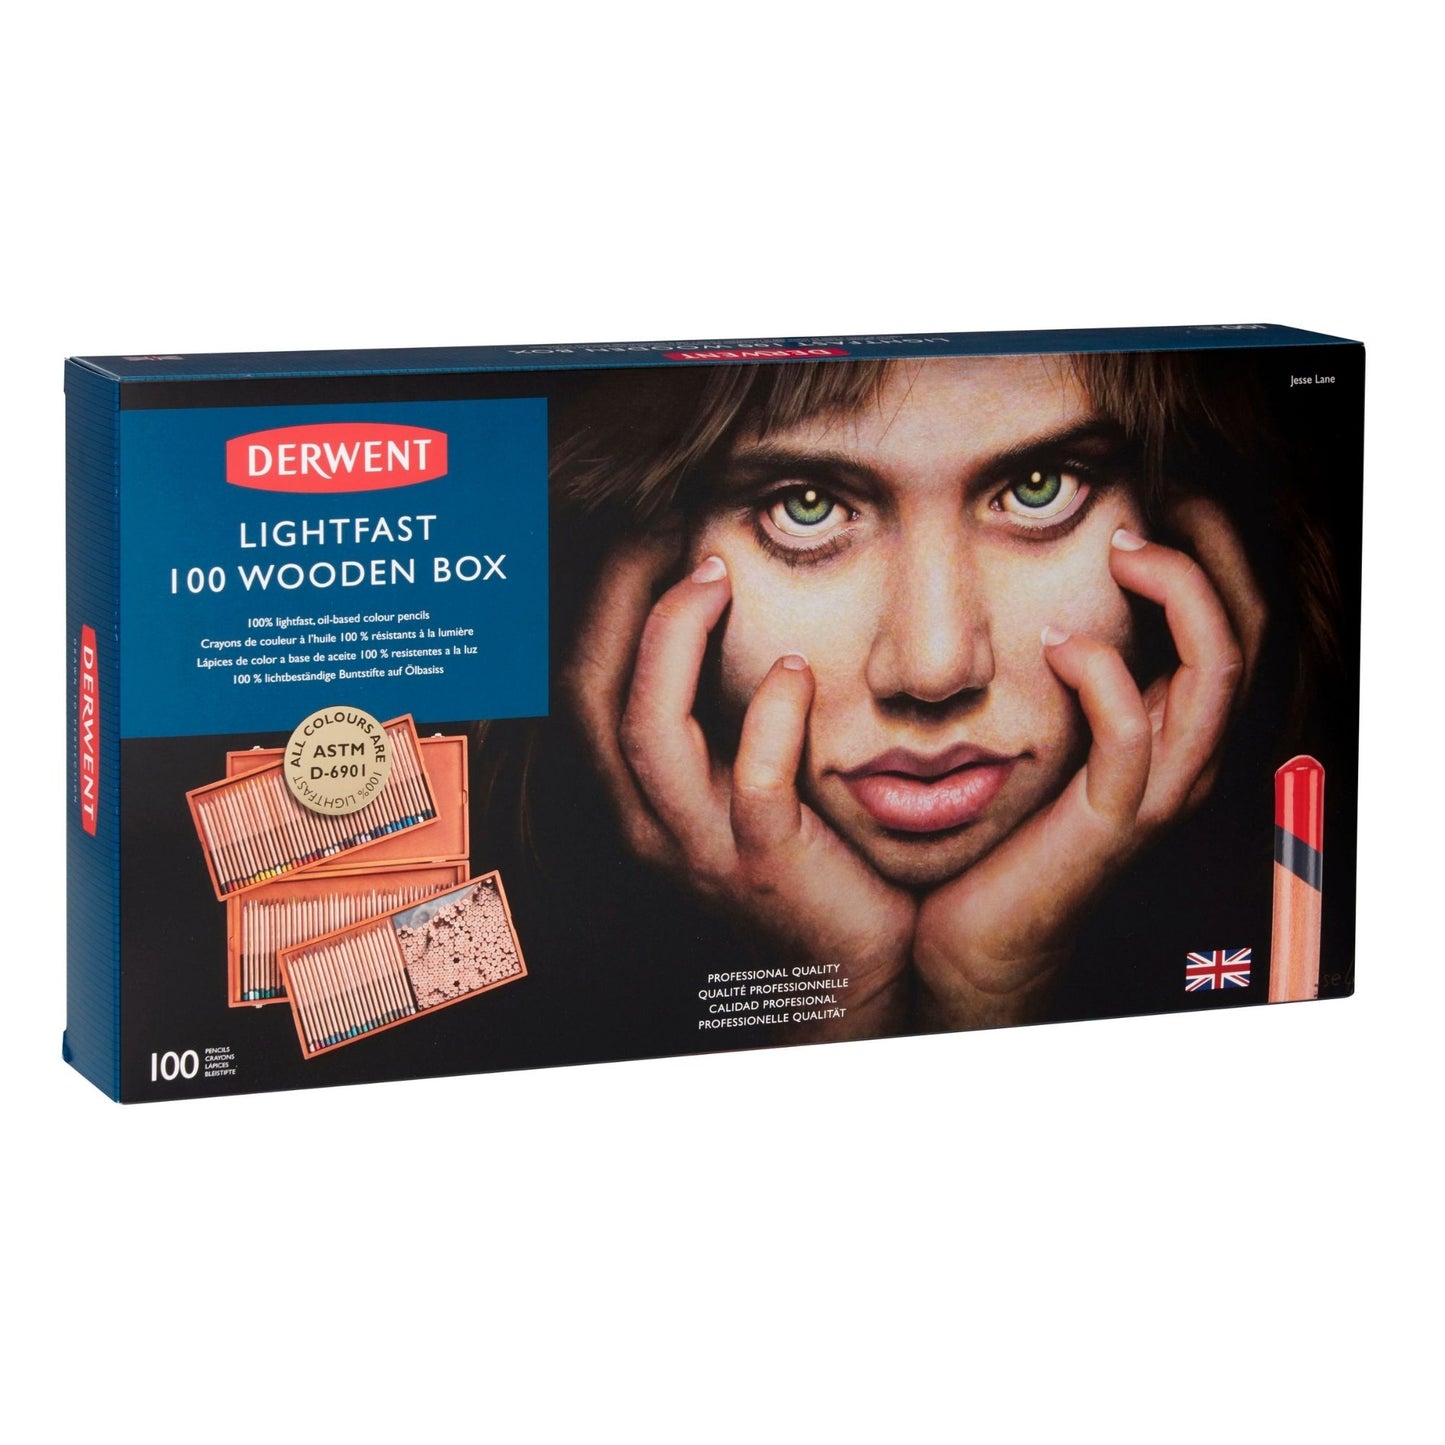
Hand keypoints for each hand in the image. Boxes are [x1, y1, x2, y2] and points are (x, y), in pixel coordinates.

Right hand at [562, 539, 916, 1038]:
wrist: (850, 968)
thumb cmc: (807, 857)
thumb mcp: (745, 780)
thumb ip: (727, 714)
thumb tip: (730, 610)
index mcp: (639, 795)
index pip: (587, 682)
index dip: (606, 601)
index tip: (646, 528)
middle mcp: (650, 820)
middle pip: (594, 694)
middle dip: (620, 598)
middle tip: (663, 523)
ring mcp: (704, 847)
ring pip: (650, 732)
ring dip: (674, 640)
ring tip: (715, 572)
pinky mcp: (768, 868)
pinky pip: (755, 782)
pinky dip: (770, 715)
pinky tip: (792, 667)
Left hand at [913, 501, 1265, 1029]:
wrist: (978, 933)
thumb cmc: (1000, 828)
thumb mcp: (1044, 734)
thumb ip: (1061, 673)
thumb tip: (1044, 588)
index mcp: (1171, 729)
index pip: (1230, 620)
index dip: (1210, 549)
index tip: (1158, 491)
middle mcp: (1182, 756)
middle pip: (1243, 631)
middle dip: (1207, 553)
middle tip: (1149, 502)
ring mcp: (1155, 792)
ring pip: (1214, 672)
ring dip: (1176, 595)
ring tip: (1122, 547)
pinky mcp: (1109, 824)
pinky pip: (1131, 736)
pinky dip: (1103, 674)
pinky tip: (1056, 641)